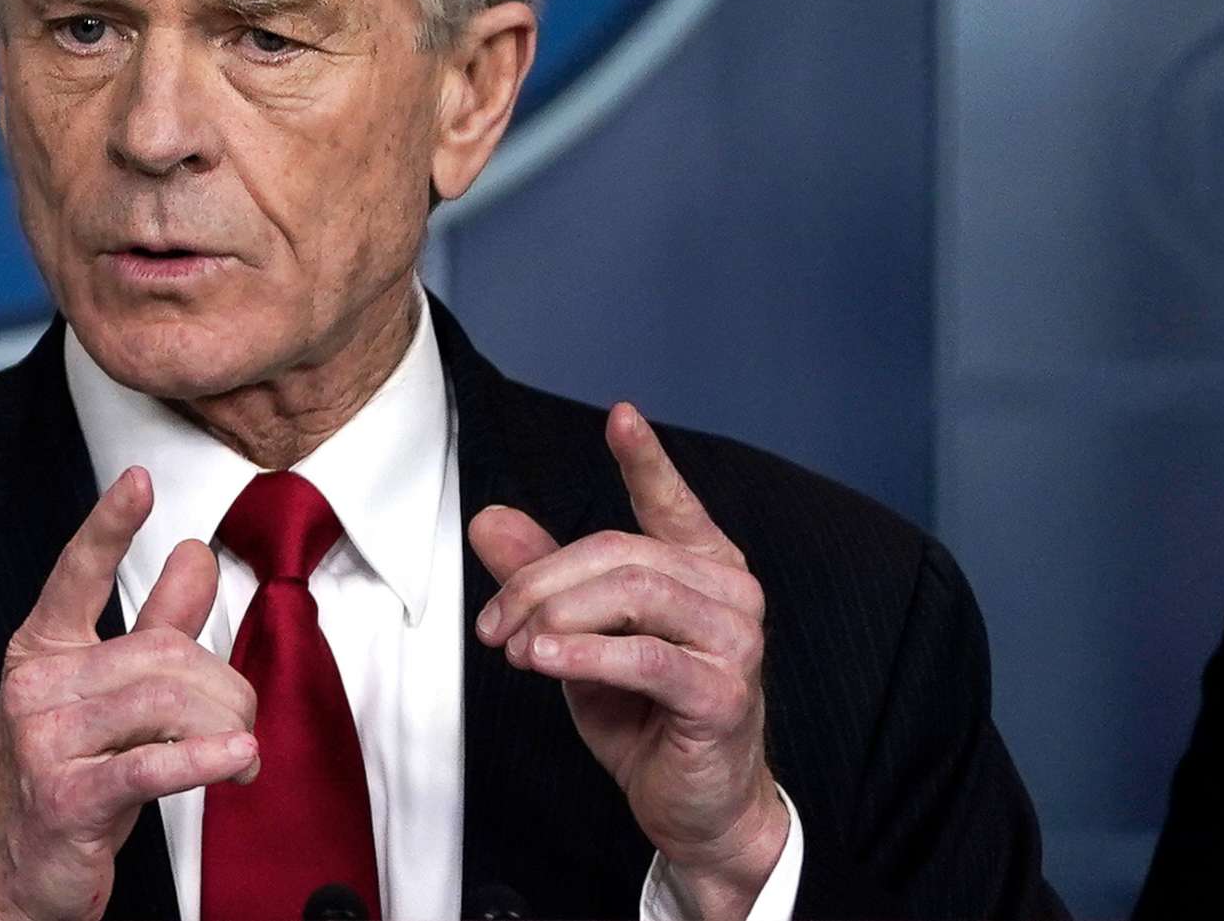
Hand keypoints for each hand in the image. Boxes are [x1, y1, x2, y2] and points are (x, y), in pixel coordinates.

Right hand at [0, 466, 259, 920]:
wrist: (13, 875)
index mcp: (41, 650)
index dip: (109, 525)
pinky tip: (237, 761)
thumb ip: (153, 625)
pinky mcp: (68, 797)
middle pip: (158, 651)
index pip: (76, 573)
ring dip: (222, 727)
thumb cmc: (68, 777)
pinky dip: (204, 760)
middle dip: (221, 684)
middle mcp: (35, 686)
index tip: (139, 481)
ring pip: (163, 702)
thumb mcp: (109, 697)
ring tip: (239, 752)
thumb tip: (194, 555)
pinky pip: (151, 764)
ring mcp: (45, 741)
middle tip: (241, 717)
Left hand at [469, 404, 787, 920]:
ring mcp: (736, 642)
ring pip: (632, 593)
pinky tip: (542, 658)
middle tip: (493, 626)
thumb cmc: (642, 715)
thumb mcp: (579, 636)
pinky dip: (585, 652)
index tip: (622, 416)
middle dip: (540, 583)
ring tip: (514, 648)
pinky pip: (646, 656)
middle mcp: (730, 593)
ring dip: (556, 616)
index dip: (646, 459)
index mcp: (702, 567)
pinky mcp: (724, 694)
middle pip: (618, 552)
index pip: (672, 502)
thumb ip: (543, 578)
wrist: (694, 808)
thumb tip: (487, 520)